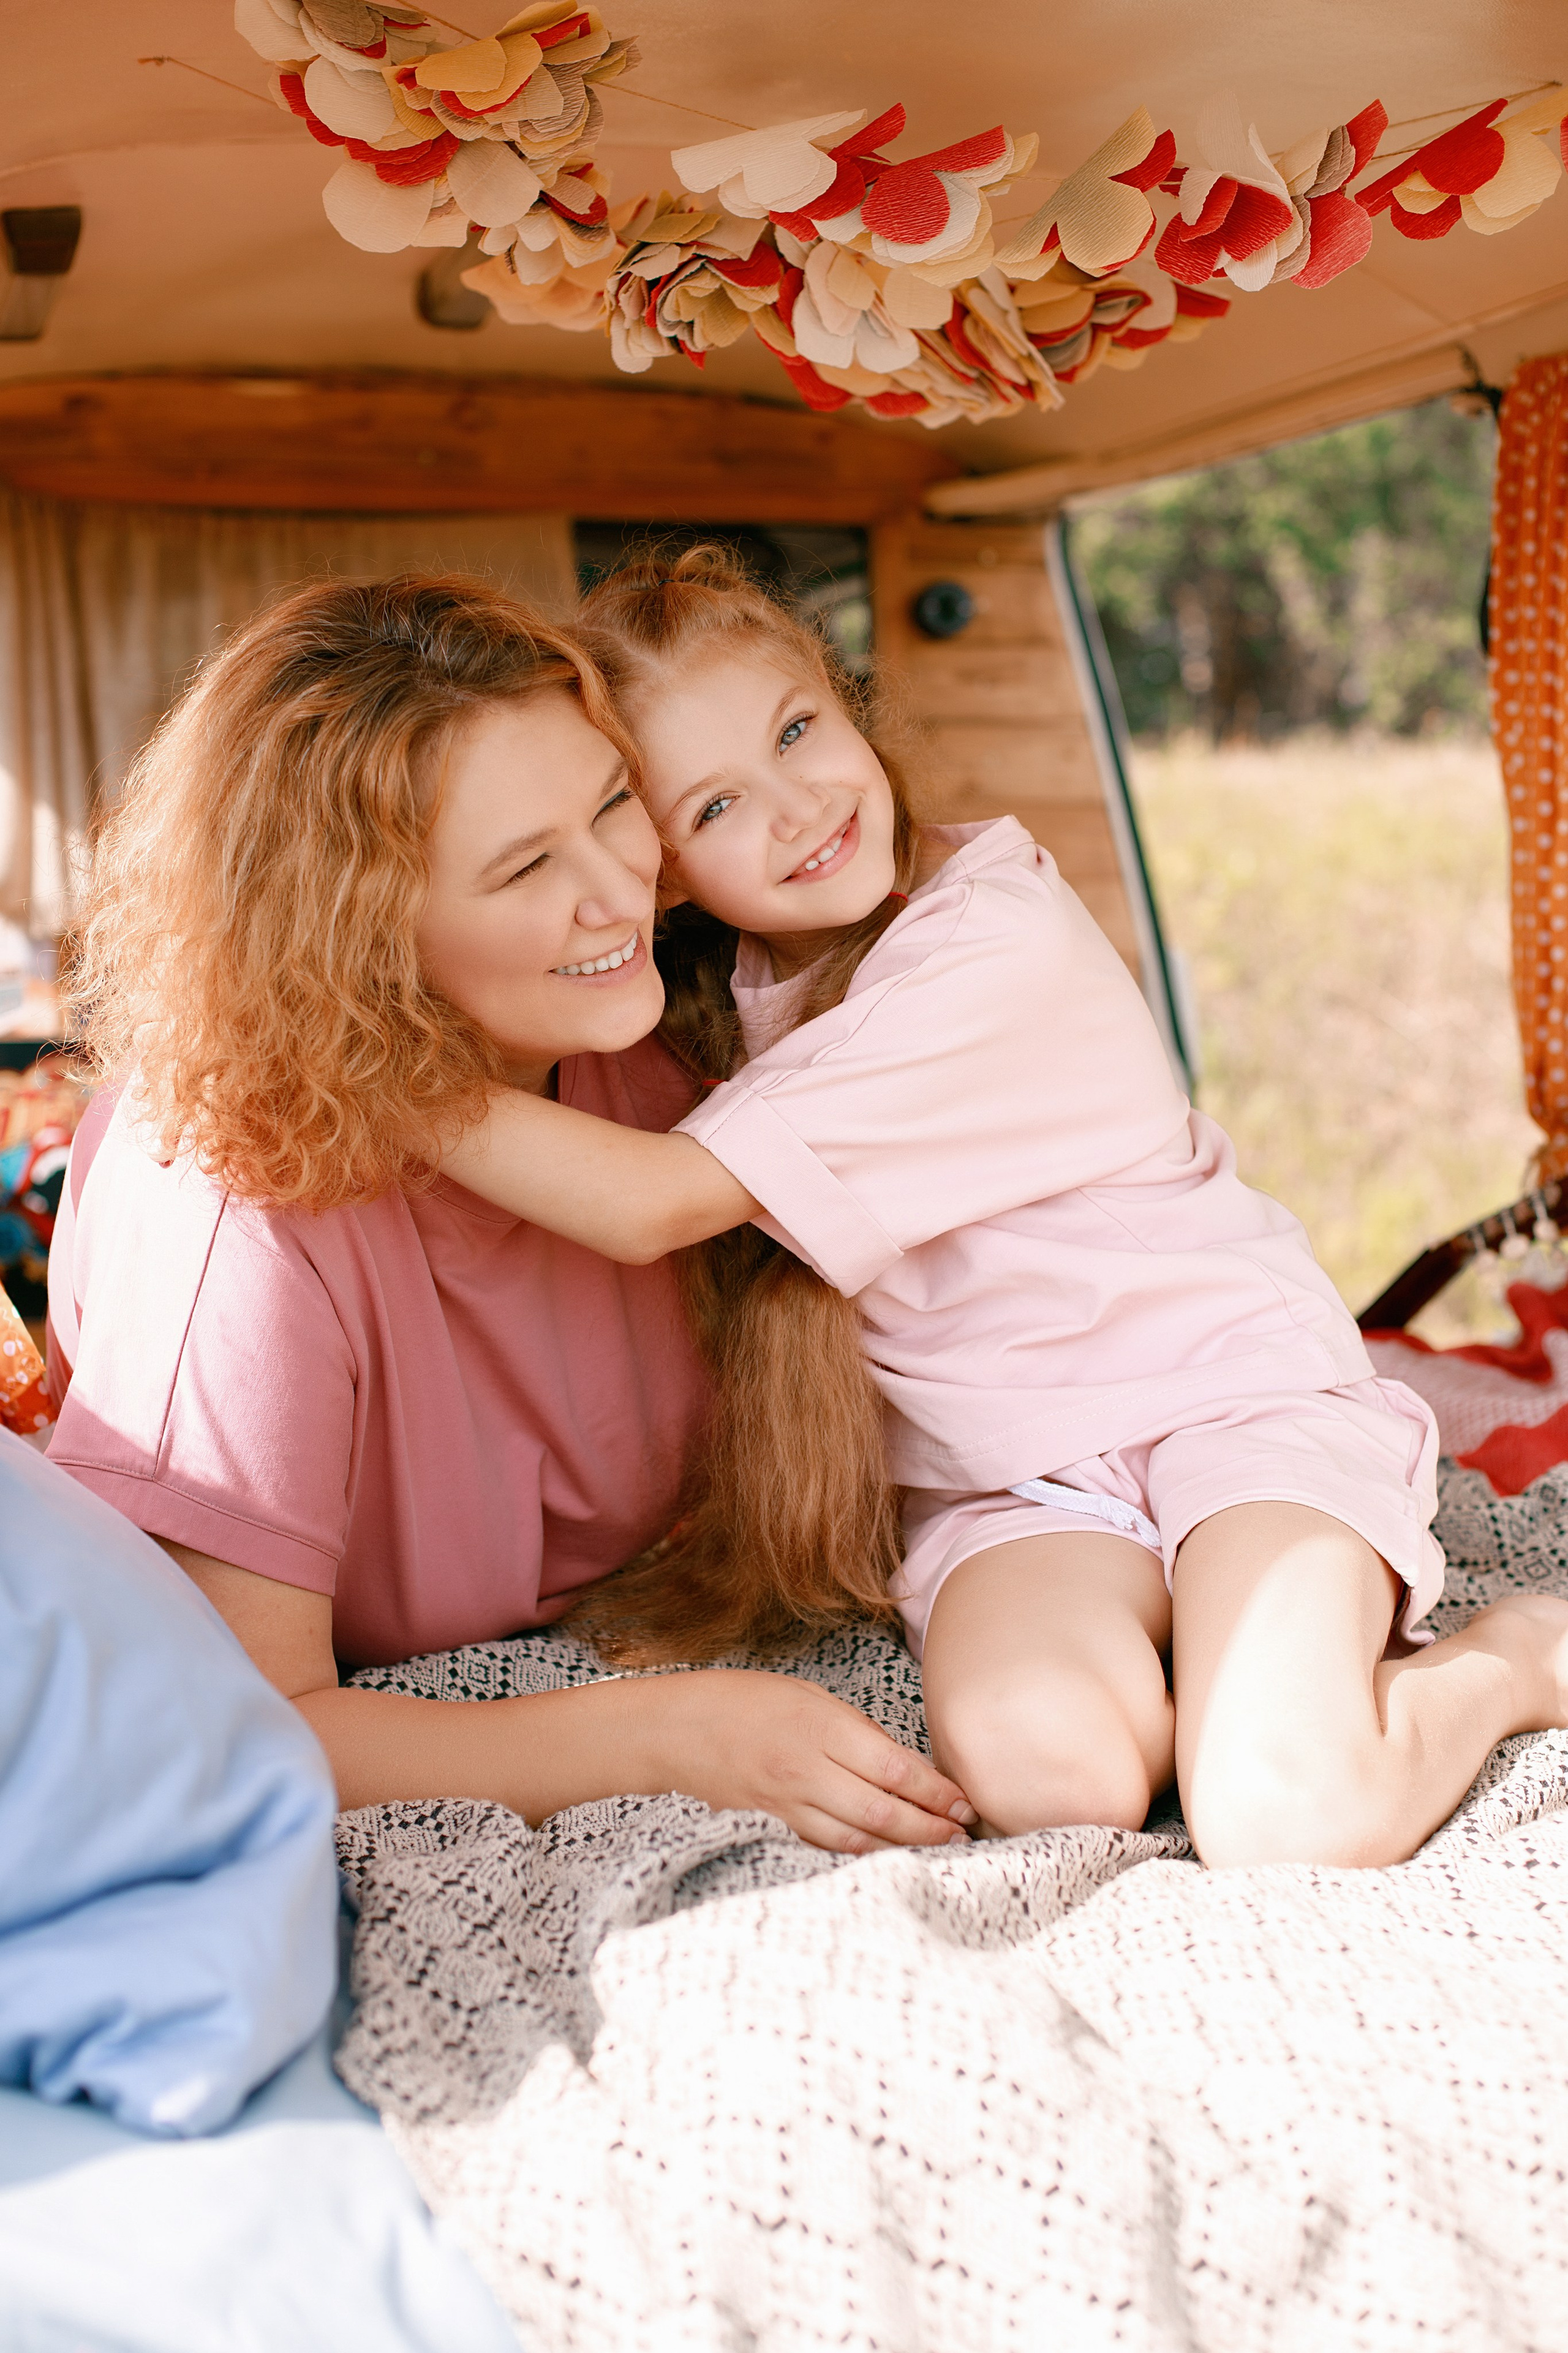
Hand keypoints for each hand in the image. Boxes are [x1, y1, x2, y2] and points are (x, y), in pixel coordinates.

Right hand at [648, 1668, 977, 1853]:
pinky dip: (862, 1855)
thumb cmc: (743, 1700)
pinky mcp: (774, 1827)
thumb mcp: (808, 1695)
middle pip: (884, 1813)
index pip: (895, 1769)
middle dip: (931, 1829)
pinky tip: (887, 1856)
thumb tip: (903, 1766)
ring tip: (938, 1851)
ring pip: (859, 1841)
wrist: (674, 1729)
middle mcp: (807, 1771)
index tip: (965, 1803)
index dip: (936, 1793)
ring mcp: (788, 1805)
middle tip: (964, 1834)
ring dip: (904, 1849)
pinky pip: (827, 1847)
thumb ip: (855, 1731)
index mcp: (821, 1728)